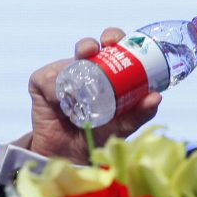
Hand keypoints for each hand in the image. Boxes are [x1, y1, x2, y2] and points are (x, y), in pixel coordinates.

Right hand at [26, 27, 162, 161]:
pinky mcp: (41, 84)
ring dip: (75, 60)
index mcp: (105, 73)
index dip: (116, 39)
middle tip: (104, 45)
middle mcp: (84, 69)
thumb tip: (156, 97)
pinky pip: (47, 79)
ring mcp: (62, 74)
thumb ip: (139, 113)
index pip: (112, 48)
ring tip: (84, 65)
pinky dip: (55, 89)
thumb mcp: (122, 124)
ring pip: (68, 59)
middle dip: (96, 41)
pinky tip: (60, 102)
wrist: (69, 157)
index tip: (121, 42)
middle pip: (89, 46)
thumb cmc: (97, 136)